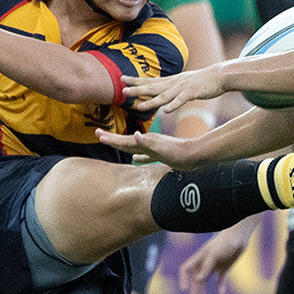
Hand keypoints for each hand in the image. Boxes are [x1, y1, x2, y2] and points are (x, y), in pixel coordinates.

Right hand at [94, 126, 209, 168]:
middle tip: (97, 133)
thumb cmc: (180, 153)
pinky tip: (135, 160)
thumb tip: (134, 135)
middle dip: (111, 139)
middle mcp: (149, 143)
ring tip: (113, 143)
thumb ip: (148, 143)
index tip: (97, 133)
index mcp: (147, 141)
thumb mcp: (162, 149)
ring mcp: (154, 149)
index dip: (111, 138)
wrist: (196, 155)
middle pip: (126, 141)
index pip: (124, 140)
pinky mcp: (161, 155)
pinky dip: (139, 158)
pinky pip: (146, 156)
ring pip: (134, 148)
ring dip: (123, 146)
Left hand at [123, 68, 225, 115]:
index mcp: (170, 81)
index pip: (150, 80)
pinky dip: (173, 105)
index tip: (122, 79)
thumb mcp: (183, 82)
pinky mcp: (192, 93)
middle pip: (152, 87)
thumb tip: (162, 93)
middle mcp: (173, 83)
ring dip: (151, 101)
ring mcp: (182, 88)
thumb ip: (172, 87)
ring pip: (164, 96)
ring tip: (139, 107)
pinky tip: (166, 111)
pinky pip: (181, 100)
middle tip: (123, 91)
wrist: (219, 75)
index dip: (136, 80)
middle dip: (137, 89)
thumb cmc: (202, 81)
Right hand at [179, 225, 251, 293]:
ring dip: (202, 289)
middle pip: (195, 278)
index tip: (184, 289)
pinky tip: (221, 293)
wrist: (240, 235)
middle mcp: (205, 262)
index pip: (186, 269)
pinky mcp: (225, 267)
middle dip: (194, 289)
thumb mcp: (214, 254)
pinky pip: (220, 279)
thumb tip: (197, 279)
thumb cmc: (225, 242)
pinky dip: (219, 286)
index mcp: (199, 258)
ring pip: (205, 280)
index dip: (183, 279)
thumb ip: (206, 266)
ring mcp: (215, 265)